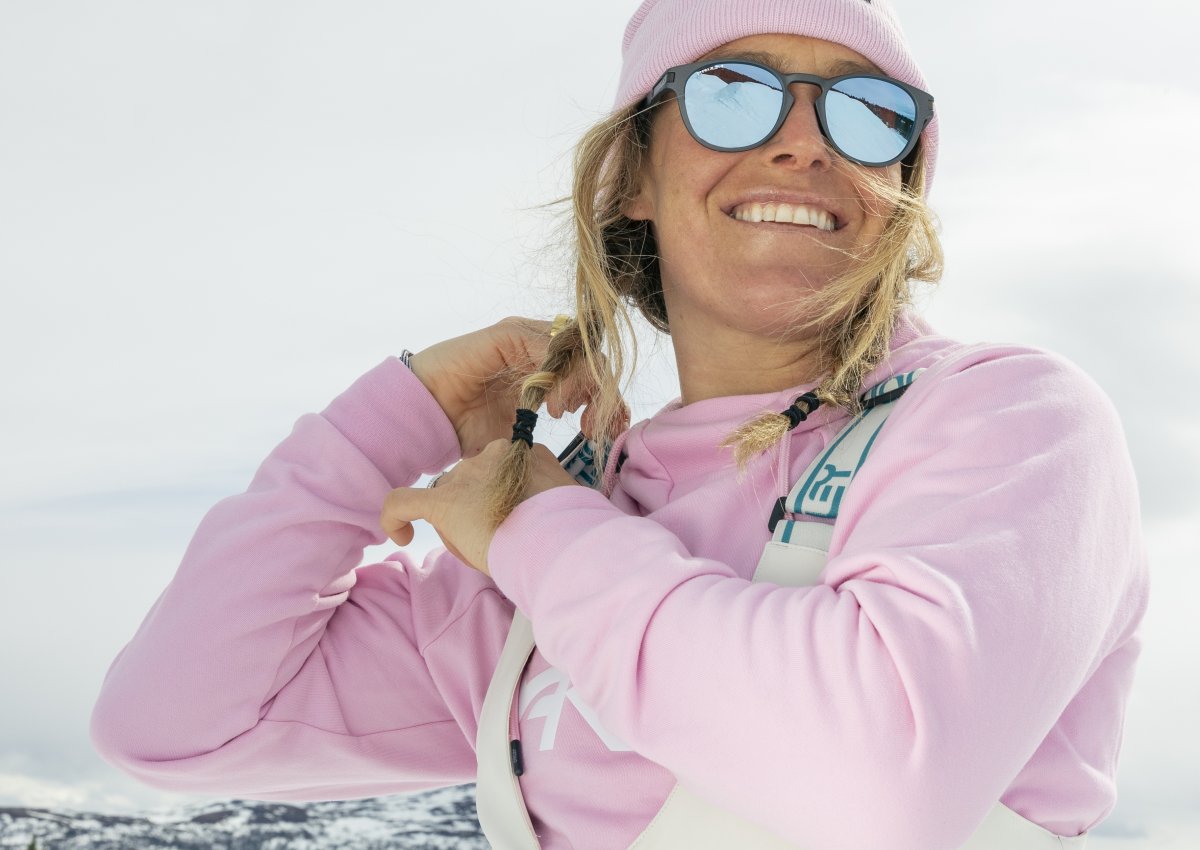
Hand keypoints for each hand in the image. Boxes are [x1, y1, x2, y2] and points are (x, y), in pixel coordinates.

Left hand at [380, 438, 581, 576]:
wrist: (561, 540)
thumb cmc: (570, 529)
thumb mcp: (564, 498)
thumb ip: (543, 493)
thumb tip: (533, 506)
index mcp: (521, 453)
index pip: (499, 471)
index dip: (504, 498)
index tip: (519, 519)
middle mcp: (491, 455)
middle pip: (471, 483)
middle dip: (479, 510)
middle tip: (504, 540)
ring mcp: (467, 476)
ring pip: (449, 497)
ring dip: (461, 522)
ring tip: (485, 549)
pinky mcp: (443, 501)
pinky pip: (404, 502)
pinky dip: (395, 517)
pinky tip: (399, 535)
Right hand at [407, 315, 624, 458]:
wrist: (425, 418)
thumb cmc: (467, 430)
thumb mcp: (520, 436)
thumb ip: (550, 434)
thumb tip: (588, 447)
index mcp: (546, 371)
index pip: (594, 374)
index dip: (610, 399)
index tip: (612, 431)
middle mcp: (539, 350)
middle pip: (592, 359)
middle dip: (603, 394)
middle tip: (596, 427)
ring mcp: (525, 338)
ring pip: (576, 350)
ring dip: (583, 385)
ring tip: (569, 417)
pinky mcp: (509, 334)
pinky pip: (549, 345)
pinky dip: (559, 375)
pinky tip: (553, 405)